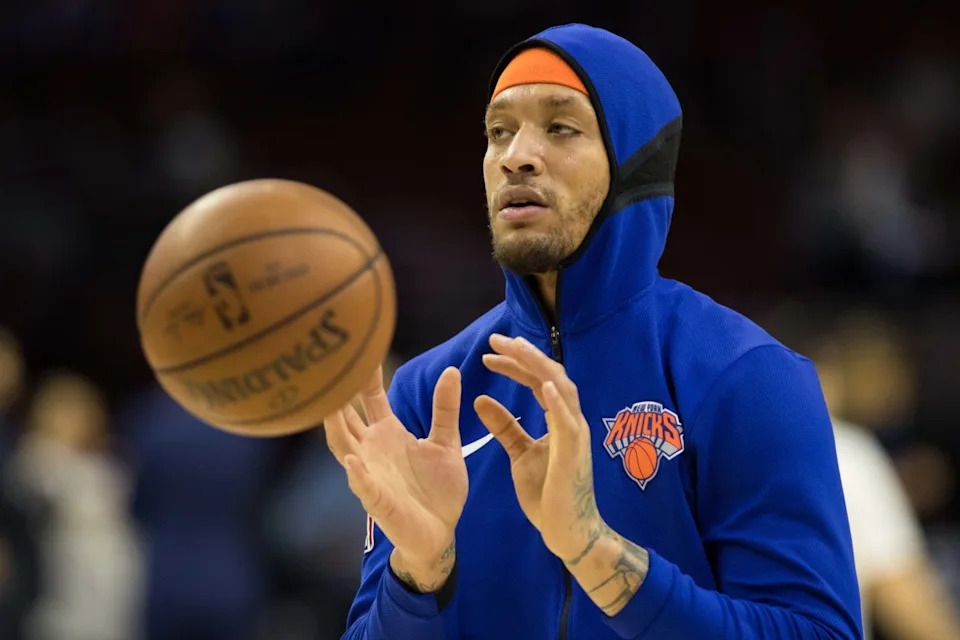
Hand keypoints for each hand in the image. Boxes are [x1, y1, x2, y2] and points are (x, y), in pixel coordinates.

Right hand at [323, 365, 466, 591]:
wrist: (440, 533)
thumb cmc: (438, 489)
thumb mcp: (446, 443)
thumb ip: (445, 409)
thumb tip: (452, 370)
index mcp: (389, 433)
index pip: (370, 398)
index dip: (364, 375)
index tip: (357, 346)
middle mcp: (372, 450)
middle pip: (347, 417)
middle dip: (337, 394)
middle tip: (327, 366)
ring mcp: (371, 474)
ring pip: (343, 446)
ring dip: (336, 427)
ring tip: (329, 405)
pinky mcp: (378, 501)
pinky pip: (363, 486)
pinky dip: (357, 474)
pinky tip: (351, 460)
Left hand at [474, 334, 605, 563]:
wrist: (567, 530)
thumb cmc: (547, 493)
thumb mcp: (519, 453)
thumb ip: (504, 426)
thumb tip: (480, 400)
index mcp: (558, 419)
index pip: (536, 381)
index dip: (515, 365)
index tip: (488, 355)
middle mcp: (570, 420)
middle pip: (550, 375)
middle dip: (524, 355)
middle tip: (496, 339)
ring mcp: (575, 435)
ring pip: (562, 389)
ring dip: (540, 367)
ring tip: (518, 348)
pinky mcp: (574, 454)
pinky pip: (568, 423)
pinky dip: (559, 403)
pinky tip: (546, 386)